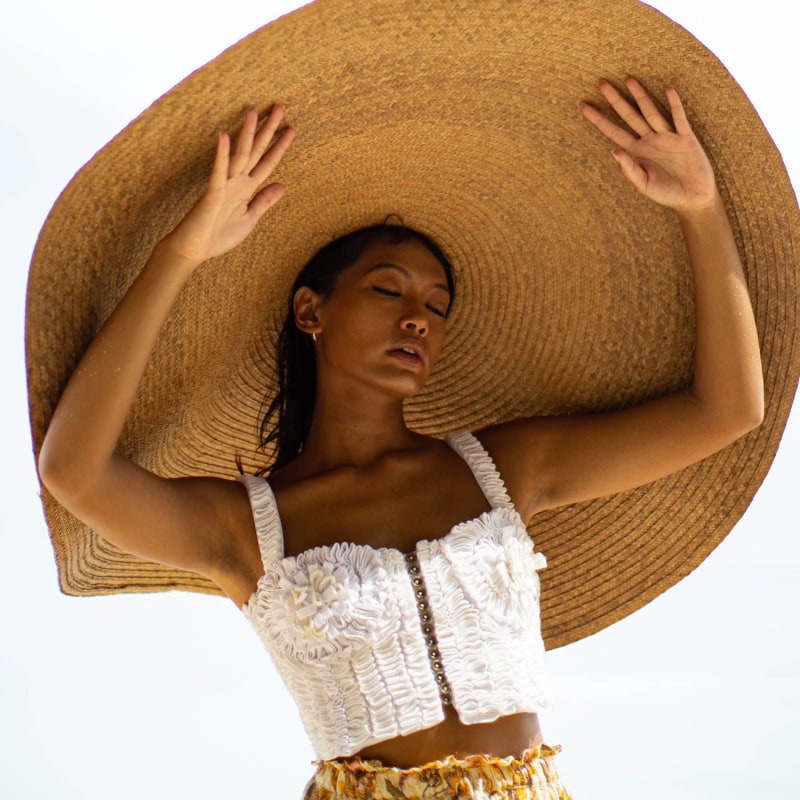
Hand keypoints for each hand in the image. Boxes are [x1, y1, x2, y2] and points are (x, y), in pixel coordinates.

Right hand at [161, 105, 294, 266]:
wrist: (194, 249)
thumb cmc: (219, 235)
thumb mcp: (250, 218)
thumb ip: (264, 201)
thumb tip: (282, 186)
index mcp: (247, 189)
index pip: (267, 163)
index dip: (279, 147)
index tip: (291, 130)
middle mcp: (237, 182)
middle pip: (256, 151)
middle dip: (268, 131)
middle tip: (279, 107)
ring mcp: (225, 185)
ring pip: (239, 155)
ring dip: (247, 133)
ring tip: (253, 111)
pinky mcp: (212, 193)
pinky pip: (218, 172)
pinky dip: (221, 155)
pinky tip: (224, 137)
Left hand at [581, 78, 716, 212]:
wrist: (692, 197)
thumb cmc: (666, 193)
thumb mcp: (643, 185)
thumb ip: (629, 170)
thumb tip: (614, 151)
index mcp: (637, 152)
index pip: (614, 132)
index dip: (600, 120)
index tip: (584, 107)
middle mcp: (649, 140)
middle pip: (629, 116)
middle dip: (616, 100)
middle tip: (601, 83)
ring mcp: (667, 136)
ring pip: (651, 112)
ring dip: (640, 96)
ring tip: (628, 79)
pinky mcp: (685, 137)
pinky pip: (678, 118)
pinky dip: (674, 105)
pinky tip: (667, 90)